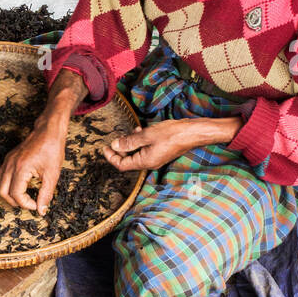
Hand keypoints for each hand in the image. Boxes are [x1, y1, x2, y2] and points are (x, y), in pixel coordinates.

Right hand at [0, 119, 66, 213]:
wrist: (48, 131)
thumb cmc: (52, 150)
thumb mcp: (52, 175)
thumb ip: (46, 194)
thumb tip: (41, 210)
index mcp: (21, 168)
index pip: (16, 194)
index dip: (26, 204)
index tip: (37, 205)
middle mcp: (10, 165)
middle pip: (2, 192)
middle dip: (14, 202)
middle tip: (28, 203)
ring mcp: (7, 161)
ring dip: (7, 194)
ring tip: (22, 197)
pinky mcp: (9, 159)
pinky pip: (1, 176)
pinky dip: (7, 185)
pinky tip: (21, 186)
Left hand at [102, 119, 217, 170]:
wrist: (192, 133)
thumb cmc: (172, 134)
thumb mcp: (146, 135)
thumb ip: (130, 141)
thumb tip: (115, 145)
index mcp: (145, 162)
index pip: (122, 165)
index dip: (111, 157)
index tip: (104, 148)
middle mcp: (149, 163)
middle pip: (128, 161)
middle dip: (119, 150)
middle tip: (115, 138)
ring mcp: (155, 159)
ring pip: (136, 154)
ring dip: (129, 144)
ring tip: (129, 133)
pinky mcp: (160, 153)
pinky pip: (144, 150)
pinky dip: (139, 142)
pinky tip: (139, 131)